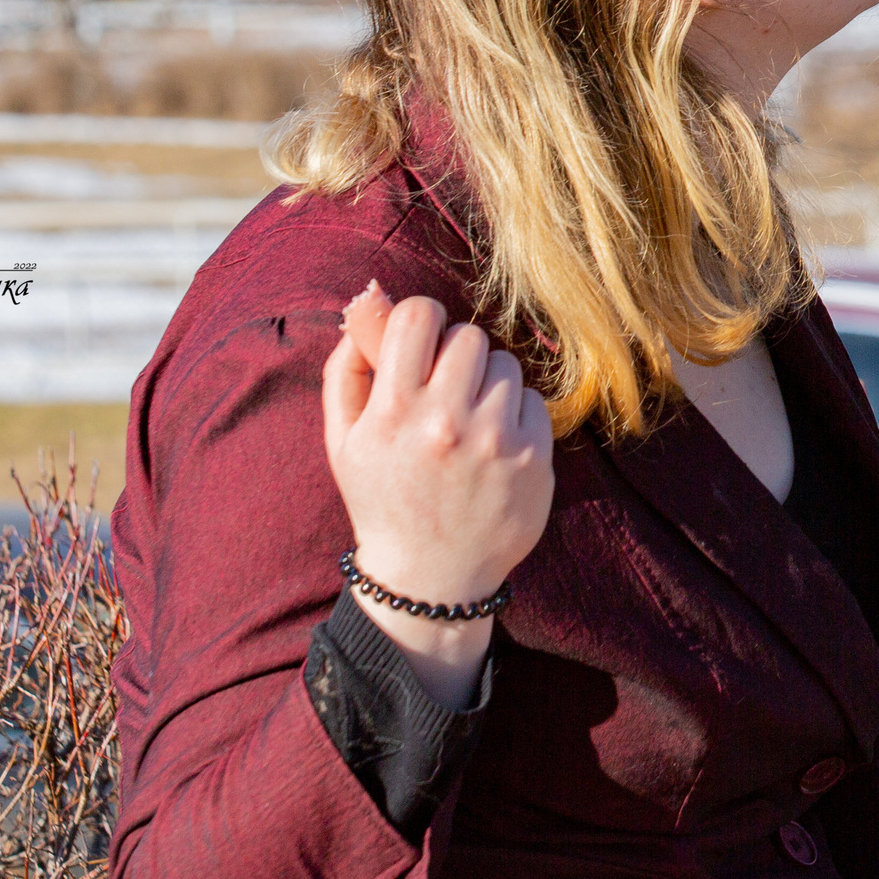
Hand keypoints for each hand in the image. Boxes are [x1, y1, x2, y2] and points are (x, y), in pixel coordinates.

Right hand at [323, 280, 554, 708]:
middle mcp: (445, 422)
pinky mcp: (534, 458)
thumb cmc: (383, 499)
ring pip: (505, 365)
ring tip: (470, 426)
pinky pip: (534, 400)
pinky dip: (517, 416)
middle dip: (457, 356)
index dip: (423, 322)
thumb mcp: (344, 439)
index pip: (420, 315)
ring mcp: (494, 440)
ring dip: (489, 385)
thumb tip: (369, 300)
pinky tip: (495, 448)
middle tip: (447, 391)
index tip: (424, 346)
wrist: (430, 578)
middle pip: (469, 336)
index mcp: (393, 411)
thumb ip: (349, 367)